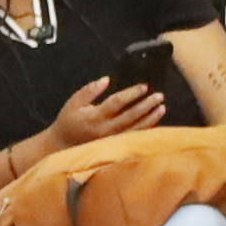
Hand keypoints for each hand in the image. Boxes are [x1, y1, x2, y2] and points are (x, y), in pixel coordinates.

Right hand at [38, 72, 164, 156]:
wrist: (62, 145)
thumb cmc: (69, 120)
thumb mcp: (74, 101)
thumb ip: (90, 90)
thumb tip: (106, 80)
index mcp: (95, 116)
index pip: (117, 102)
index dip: (132, 93)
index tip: (144, 86)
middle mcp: (105, 129)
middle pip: (130, 116)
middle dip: (146, 105)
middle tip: (159, 96)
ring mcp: (111, 140)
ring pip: (135, 129)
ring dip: (150, 118)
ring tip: (162, 108)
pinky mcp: (115, 146)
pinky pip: (133, 138)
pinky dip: (146, 130)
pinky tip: (155, 121)